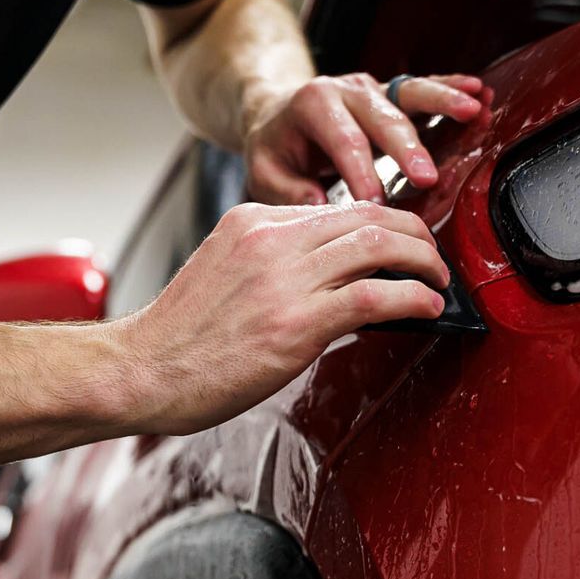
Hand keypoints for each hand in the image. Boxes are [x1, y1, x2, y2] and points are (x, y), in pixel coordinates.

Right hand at [118, 199, 449, 433]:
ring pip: (378, 246)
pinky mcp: (297, 323)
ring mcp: (285, 279)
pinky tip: (427, 306)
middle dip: (414, 231)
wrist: (141, 369)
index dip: (382, 221)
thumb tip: (324, 277)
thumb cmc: (178, 338)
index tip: (401, 240)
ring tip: (438, 279)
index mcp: (251, 222)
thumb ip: (270, 263)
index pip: (336, 209)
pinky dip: (412, 297)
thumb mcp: (223, 274)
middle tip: (432, 255)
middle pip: (368, 215)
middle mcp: (271, 240)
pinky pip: (374, 296)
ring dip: (423, 260)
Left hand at [241, 72, 485, 205]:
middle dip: (407, 149)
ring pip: (411, 92)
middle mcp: (347, 90)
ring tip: (473, 109)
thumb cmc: (276, 149)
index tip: (374, 205)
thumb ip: (287, 191)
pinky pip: (425, 90)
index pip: (344, 140)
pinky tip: (480, 91)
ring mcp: (374, 90)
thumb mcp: (264, 172)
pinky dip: (453, 88)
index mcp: (314, 105)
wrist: (278, 116)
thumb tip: (319, 209)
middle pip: (382, 118)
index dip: (361, 173)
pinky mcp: (393, 95)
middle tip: (427, 177)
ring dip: (443, 103)